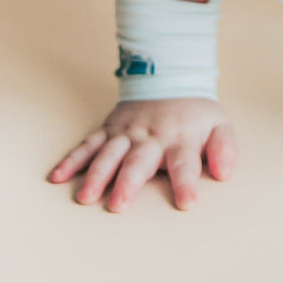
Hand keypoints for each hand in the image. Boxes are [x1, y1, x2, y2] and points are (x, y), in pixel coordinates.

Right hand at [46, 97, 235, 210]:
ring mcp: (126, 133)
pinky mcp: (108, 130)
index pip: (185, 163)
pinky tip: (57, 177)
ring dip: (97, 175)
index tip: (187, 203)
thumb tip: (225, 174)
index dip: (187, 182)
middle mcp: (151, 137)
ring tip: (85, 197)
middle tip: (118, 206)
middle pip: (139, 161)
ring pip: (109, 154)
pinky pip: (88, 145)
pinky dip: (72, 160)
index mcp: (180, 139)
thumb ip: (224, 148)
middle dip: (128, 183)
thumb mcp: (218, 124)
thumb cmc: (194, 113)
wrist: (170, 77)